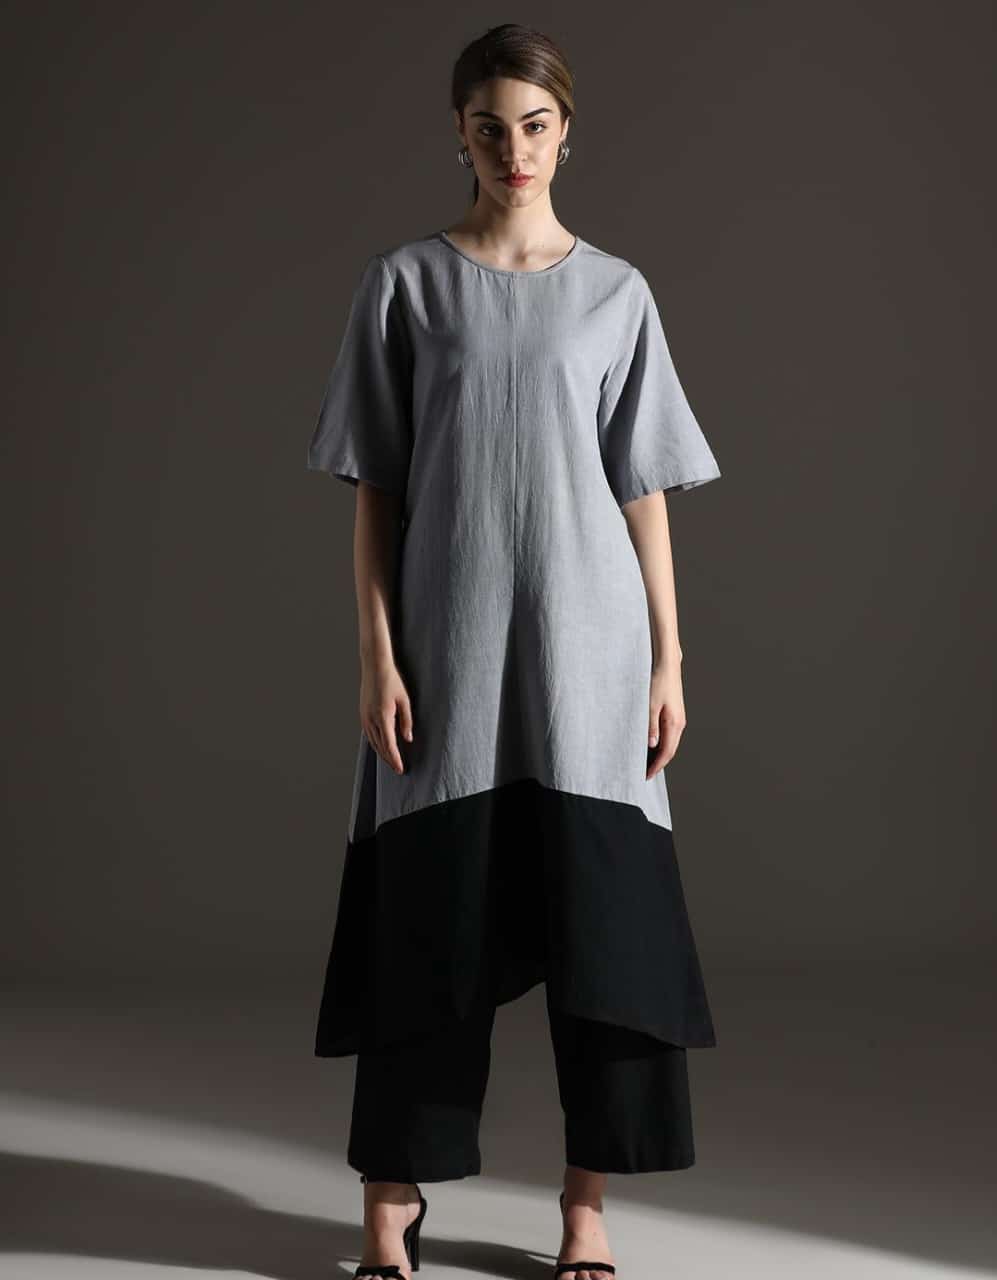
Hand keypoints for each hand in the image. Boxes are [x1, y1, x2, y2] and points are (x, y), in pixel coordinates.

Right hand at [359, 657, 413, 774]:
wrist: (374, 666)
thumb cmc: (392, 681)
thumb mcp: (405, 700)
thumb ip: (407, 720)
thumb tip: (407, 739)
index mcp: (383, 716)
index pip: (389, 745)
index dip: (395, 759)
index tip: (401, 769)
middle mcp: (371, 719)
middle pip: (380, 747)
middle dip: (389, 760)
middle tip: (398, 769)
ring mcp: (364, 717)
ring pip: (372, 742)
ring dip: (382, 753)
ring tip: (391, 761)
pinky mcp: (362, 714)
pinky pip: (368, 734)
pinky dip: (375, 744)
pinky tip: (381, 747)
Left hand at [646, 661, 684, 779]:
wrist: (667, 665)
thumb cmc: (658, 682)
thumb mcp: (650, 705)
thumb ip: (651, 727)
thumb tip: (652, 746)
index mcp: (674, 724)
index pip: (667, 752)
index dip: (657, 766)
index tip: (646, 776)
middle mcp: (680, 723)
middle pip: (670, 750)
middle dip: (659, 764)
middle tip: (645, 773)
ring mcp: (679, 719)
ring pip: (671, 743)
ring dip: (660, 755)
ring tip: (647, 763)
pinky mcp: (675, 714)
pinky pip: (670, 735)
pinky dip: (662, 744)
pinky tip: (653, 746)